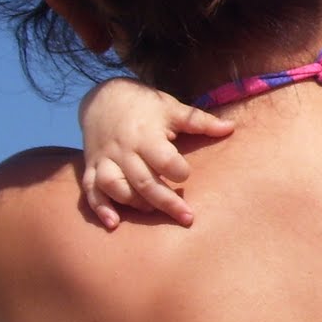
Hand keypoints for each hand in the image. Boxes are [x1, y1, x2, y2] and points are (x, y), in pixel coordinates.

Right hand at [78, 78, 233, 229]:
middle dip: (166, 202)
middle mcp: (124, 149)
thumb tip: (231, 128)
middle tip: (187, 218)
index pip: (163, 159)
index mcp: (146, 135)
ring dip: (134, 204)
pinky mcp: (92, 166)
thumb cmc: (145, 105)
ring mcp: (105, 159)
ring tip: (152, 212)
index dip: (178, 170)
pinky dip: (100, 208)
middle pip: (143, 181)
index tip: (187, 174)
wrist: (103, 97)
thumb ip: (200, 121)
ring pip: (115, 187)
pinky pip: (90, 190)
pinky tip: (113, 224)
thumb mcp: (172, 108)